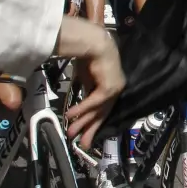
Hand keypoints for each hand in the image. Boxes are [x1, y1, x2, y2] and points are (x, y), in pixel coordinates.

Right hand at [61, 18, 124, 147]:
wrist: (94, 44)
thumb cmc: (89, 59)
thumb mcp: (87, 81)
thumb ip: (87, 94)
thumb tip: (80, 109)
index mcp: (111, 89)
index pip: (103, 110)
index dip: (93, 123)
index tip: (83, 135)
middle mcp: (116, 91)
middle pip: (102, 114)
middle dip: (90, 129)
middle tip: (81, 143)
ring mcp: (115, 89)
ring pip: (97, 110)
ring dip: (83, 121)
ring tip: (71, 132)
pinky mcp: (109, 88)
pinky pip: (94, 102)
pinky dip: (82, 109)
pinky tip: (70, 116)